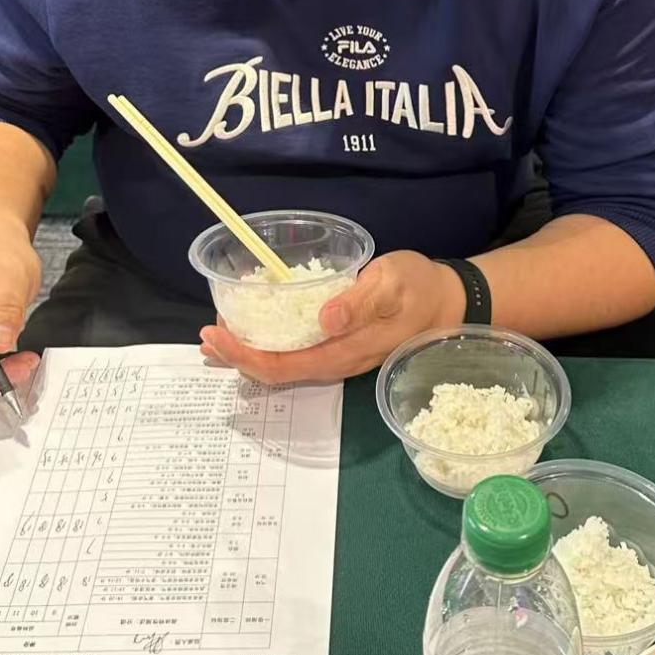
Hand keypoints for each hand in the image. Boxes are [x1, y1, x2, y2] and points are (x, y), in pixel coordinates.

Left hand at [200, 252, 465, 384]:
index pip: (286, 365)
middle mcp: (339, 363)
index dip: (245, 355)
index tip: (215, 334)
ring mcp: (339, 359)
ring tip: (217, 338)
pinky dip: (266, 348)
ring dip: (247, 355)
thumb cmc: (420, 286)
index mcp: (348, 350)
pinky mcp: (339, 349)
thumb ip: (362, 300)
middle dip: (237, 357)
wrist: (448, 302)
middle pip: (278, 372)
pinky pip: (295, 357)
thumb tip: (326, 319)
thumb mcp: (395, 282)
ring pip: (285, 367)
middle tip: (205, 335)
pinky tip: (253, 334)